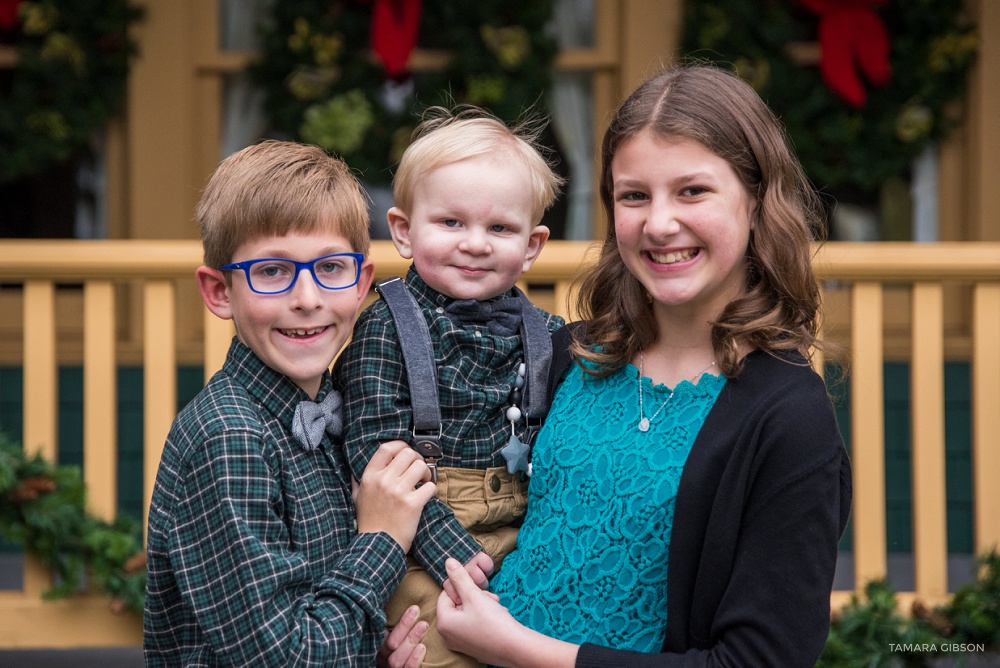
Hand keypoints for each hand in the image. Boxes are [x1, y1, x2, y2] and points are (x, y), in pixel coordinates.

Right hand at [356, 440, 435, 550]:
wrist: (376, 547)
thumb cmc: (368, 522)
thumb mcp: (357, 499)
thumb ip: (357, 483)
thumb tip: (354, 473)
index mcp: (370, 477)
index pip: (387, 448)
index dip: (401, 445)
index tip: (407, 452)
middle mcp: (383, 480)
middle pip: (408, 453)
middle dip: (417, 459)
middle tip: (418, 471)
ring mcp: (398, 492)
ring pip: (421, 466)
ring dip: (426, 473)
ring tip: (423, 482)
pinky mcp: (412, 504)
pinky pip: (430, 486)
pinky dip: (432, 490)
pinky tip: (427, 495)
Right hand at [377, 605, 427, 667]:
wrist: (403, 665)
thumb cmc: (400, 646)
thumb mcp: (394, 635)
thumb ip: (396, 624)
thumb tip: (411, 605)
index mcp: (380, 644)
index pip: (384, 631)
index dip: (398, 620)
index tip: (413, 607)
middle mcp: (383, 657)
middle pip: (390, 644)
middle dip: (404, 626)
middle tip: (416, 610)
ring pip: (396, 659)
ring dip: (410, 640)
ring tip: (423, 626)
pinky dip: (414, 659)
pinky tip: (422, 647)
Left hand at [437, 559, 577, 667]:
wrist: (516, 648)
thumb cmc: (492, 622)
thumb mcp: (474, 595)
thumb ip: (459, 577)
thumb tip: (448, 561)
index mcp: (444, 623)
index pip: (446, 595)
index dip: (462, 587)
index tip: (477, 588)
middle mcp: (448, 636)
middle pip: (458, 605)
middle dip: (475, 597)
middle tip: (490, 598)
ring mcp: (461, 644)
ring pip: (468, 614)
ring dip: (482, 605)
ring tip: (496, 607)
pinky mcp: (474, 648)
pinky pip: (475, 626)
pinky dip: (485, 619)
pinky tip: (498, 618)